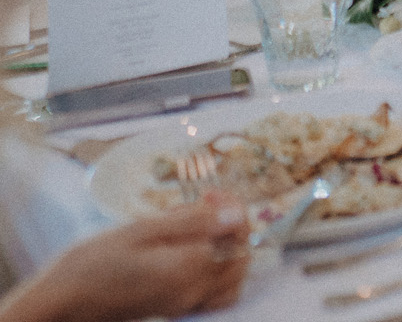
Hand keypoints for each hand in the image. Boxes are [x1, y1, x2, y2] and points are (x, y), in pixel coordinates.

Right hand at [0, 198, 249, 321]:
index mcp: (185, 269)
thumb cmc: (90, 264)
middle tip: (205, 205)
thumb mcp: (139, 231)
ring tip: (197, 228)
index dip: (230, 209)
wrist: (61, 303)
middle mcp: (191, 292)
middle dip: (231, 226)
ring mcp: (183, 305)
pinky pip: (212, 293)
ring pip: (231, 278)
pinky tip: (188, 251)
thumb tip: (233, 214)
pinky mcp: (173, 310)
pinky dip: (214, 271)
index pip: (235, 236)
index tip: (210, 192)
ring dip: (226, 249)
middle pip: (239, 257)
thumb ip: (191, 223)